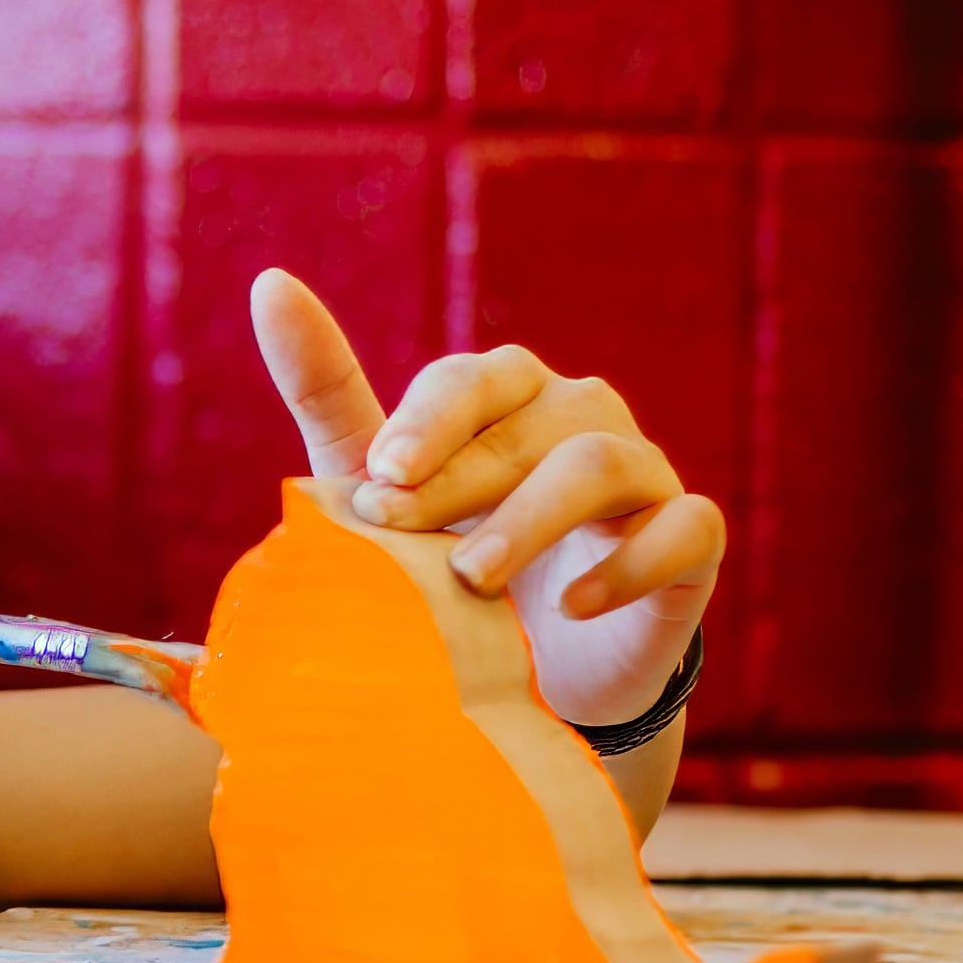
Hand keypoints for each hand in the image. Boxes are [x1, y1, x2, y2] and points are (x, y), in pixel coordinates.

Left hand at [249, 269, 721, 728]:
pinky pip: (684, 527)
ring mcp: (645, 476)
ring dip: (530, 517)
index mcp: (508, 397)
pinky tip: (573, 606)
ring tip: (471, 578)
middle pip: (527, 421)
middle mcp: (582, 417)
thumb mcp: (384, 489)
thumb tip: (270, 283)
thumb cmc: (448, 565)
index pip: (469, 382)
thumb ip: (330, 393)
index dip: (427, 422)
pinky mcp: (692, 542)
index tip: (380, 477)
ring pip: (601, 462)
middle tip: (398, 533)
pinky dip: (630, 563)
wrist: (534, 678)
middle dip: (457, 479)